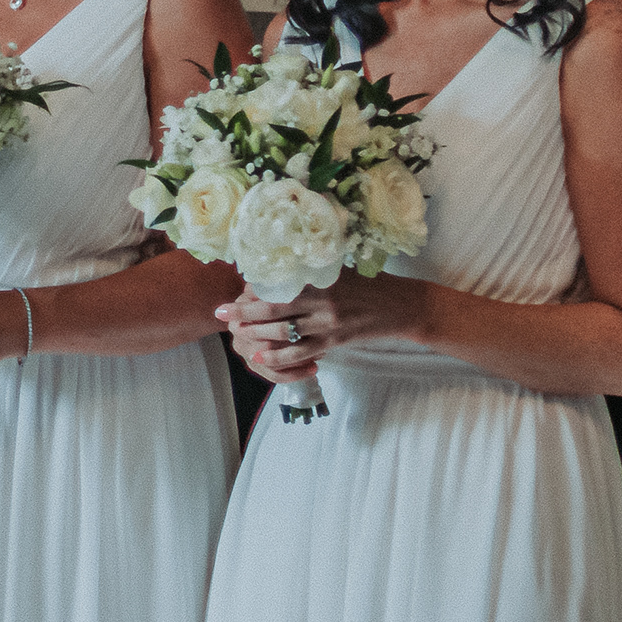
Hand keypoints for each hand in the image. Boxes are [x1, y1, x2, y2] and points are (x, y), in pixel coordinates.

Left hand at [218, 272, 429, 385]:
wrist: (402, 306)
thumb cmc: (369, 283)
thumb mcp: (340, 269)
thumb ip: (311, 269)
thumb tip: (277, 264)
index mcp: (320, 277)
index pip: (277, 282)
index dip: (252, 288)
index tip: (235, 290)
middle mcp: (321, 299)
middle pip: (272, 307)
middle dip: (242, 312)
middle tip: (219, 313)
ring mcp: (327, 323)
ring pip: (281, 331)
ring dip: (255, 333)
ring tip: (235, 333)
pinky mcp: (335, 341)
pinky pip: (300, 351)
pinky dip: (278, 356)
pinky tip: (260, 357)